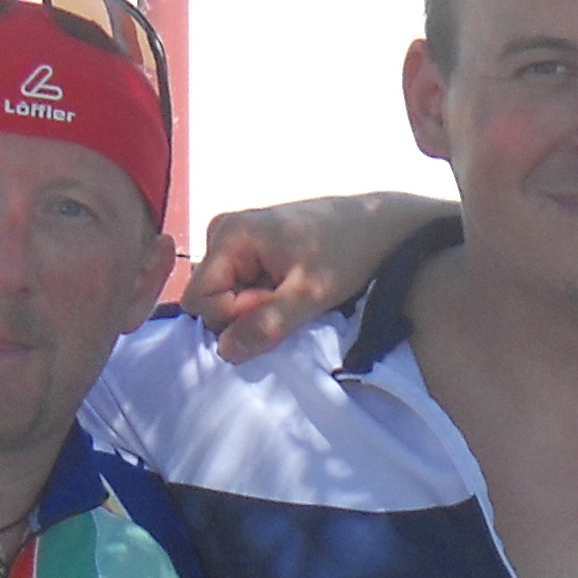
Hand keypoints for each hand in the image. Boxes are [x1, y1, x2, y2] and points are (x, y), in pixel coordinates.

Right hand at [180, 193, 441, 361]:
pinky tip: (291, 286)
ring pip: (227, 294)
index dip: (232, 316)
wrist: (378, 226)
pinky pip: (241, 284)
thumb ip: (267, 323)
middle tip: (288, 300)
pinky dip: (264, 295)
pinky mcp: (251, 247)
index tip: (273, 305)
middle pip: (211, 297)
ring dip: (257, 306)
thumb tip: (225, 352)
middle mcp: (222, 231)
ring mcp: (236, 238)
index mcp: (229, 235)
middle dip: (245, 312)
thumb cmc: (347, 252)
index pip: (199, 299)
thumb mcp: (310, 294)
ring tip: (294, 291)